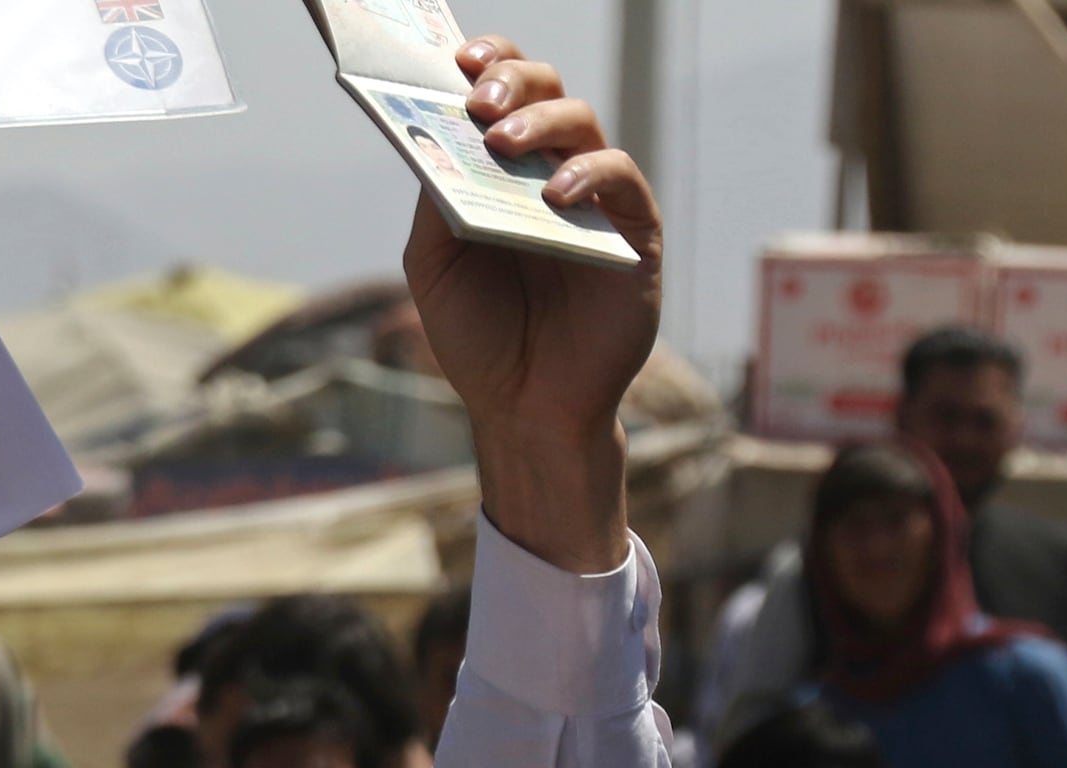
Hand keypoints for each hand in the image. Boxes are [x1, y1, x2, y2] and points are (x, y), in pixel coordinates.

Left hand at [403, 37, 658, 572]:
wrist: (524, 408)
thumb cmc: (479, 337)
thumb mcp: (436, 264)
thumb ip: (435, 199)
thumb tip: (438, 132)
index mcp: (501, 170)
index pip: (500, 92)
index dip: (486, 63)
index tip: (456, 60)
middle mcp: (550, 170)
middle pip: (544, 89)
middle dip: (511, 79)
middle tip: (478, 95)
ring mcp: (594, 198)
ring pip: (581, 122)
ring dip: (540, 120)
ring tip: (502, 142)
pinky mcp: (631, 232)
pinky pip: (620, 179)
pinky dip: (588, 176)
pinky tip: (554, 195)